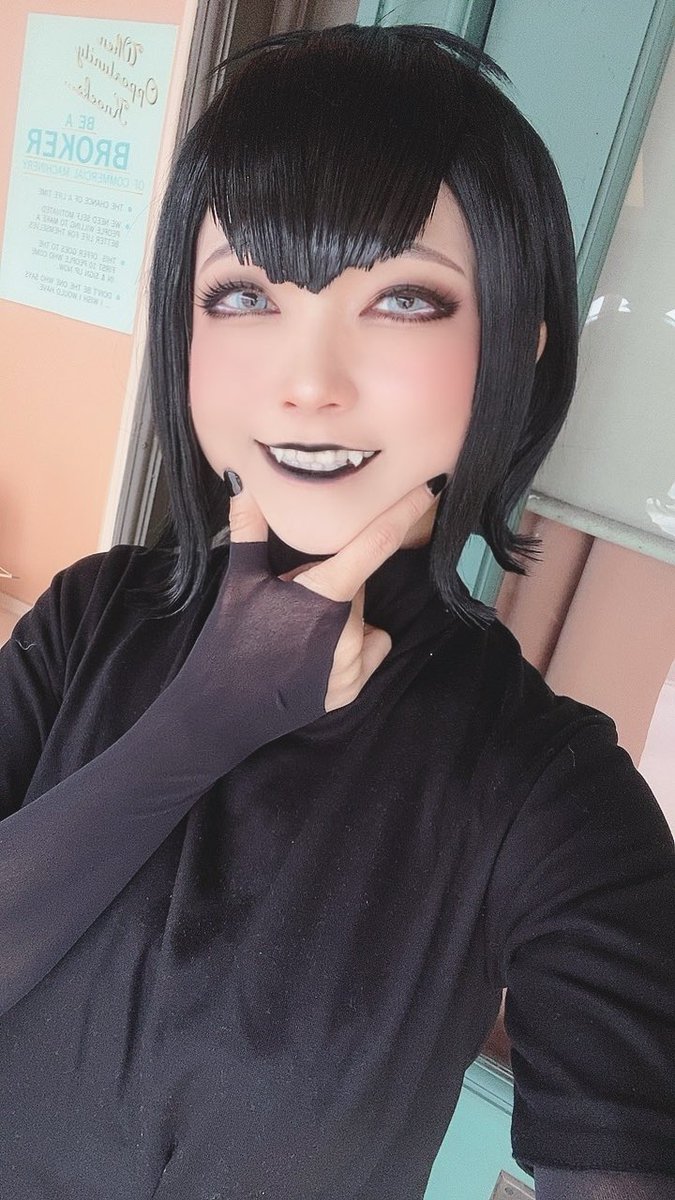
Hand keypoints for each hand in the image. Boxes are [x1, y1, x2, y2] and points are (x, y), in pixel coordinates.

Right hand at [227, 473, 443, 712]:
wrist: (219, 712)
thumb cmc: (228, 643)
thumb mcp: (238, 582)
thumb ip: (249, 528)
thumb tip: (243, 480)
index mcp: (324, 595)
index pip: (377, 543)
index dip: (406, 512)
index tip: (433, 485)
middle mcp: (348, 631)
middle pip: (355, 586)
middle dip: (332, 584)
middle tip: (290, 601)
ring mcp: (353, 664)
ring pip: (360, 618)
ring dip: (338, 616)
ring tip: (295, 632)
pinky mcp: (352, 689)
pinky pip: (366, 649)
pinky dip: (348, 645)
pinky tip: (312, 654)